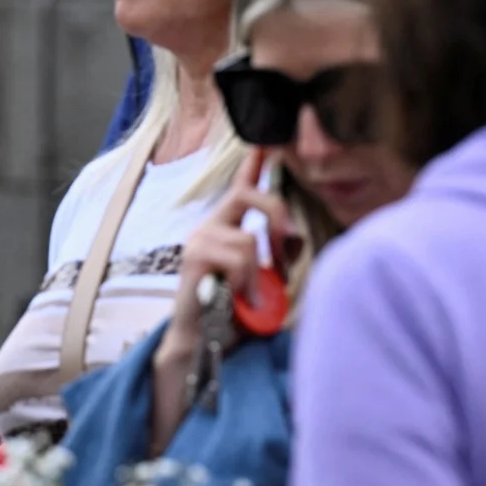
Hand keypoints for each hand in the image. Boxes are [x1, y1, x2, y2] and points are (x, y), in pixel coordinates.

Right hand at [149, 149, 296, 452]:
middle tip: (289, 252)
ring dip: (259, 274)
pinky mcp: (194, 258)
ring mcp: (198, 240)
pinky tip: (238, 298)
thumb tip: (292, 246)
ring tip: (251, 297)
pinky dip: (246, 282)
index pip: (241, 187)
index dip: (254, 163)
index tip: (266, 139)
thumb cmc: (233, 317)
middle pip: (246, 194)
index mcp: (225, 229)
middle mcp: (208, 227)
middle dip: (277, 217)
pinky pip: (237, 258)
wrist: (201, 345)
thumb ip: (273, 261)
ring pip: (248, 240)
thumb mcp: (263, 282)